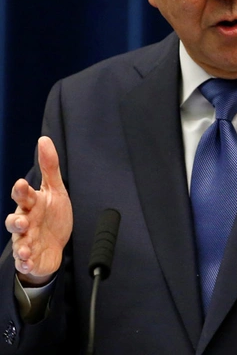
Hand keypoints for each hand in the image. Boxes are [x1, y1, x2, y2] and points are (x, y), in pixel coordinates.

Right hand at [5, 137, 72, 285]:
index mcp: (31, 205)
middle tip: (23, 221)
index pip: (23, 196)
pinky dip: (26, 262)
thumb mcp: (55, 190)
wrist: (53, 246)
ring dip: (21, 245)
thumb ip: (49, 167)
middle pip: (15, 221)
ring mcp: (26, 241)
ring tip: (25, 248)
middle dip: (16, 221)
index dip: (21, 191)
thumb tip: (44, 140)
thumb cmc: (51, 215)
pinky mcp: (30, 257)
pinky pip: (25, 261)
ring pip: (18, 242)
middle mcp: (25, 222)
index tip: (22, 184)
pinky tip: (28, 261)